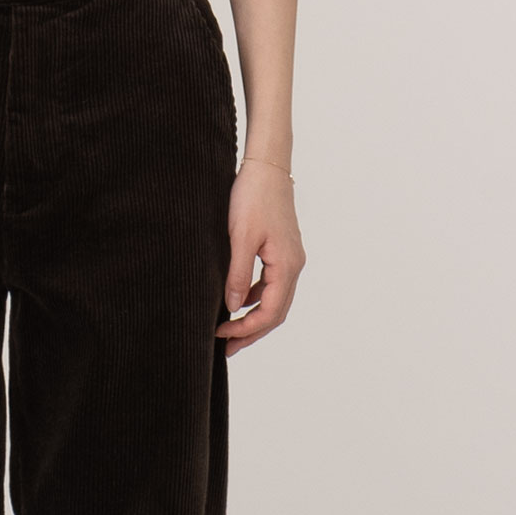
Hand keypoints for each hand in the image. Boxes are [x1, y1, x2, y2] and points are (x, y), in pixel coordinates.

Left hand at [216, 160, 304, 355]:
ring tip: (229, 330)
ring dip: (253, 317)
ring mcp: (290, 258)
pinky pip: (270, 284)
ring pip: (274, 300)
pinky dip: (255, 297)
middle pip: (276, 312)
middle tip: (226, 347)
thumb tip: (232, 307)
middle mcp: (294, 265)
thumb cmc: (253, 197)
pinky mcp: (282, 250)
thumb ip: (236, 274)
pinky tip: (236, 300)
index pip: (270, 313)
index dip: (246, 330)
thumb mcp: (240, 237)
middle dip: (251, 332)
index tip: (221, 335)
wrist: (267, 167)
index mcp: (287, 266)